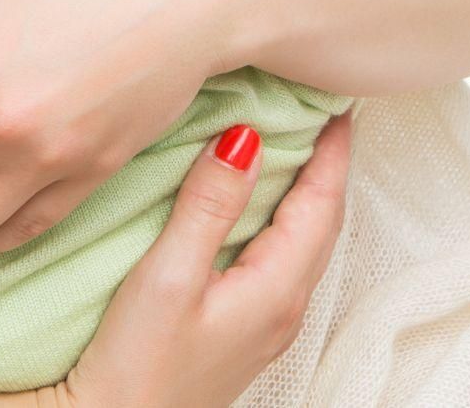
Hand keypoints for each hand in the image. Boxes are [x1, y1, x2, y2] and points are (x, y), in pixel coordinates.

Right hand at [51, 111, 354, 407]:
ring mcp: (264, 325)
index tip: (334, 100)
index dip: (331, 149)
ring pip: (302, 242)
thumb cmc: (135, 369)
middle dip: (324, 164)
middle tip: (316, 112)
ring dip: (303, 192)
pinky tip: (252, 208)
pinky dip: (278, 220)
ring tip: (289, 146)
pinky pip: (278, 260)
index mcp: (278, 289)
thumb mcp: (169, 278)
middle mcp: (283, 309)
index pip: (322, 203)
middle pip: (322, 221)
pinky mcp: (239, 332)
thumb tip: (246, 138)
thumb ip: (209, 206)